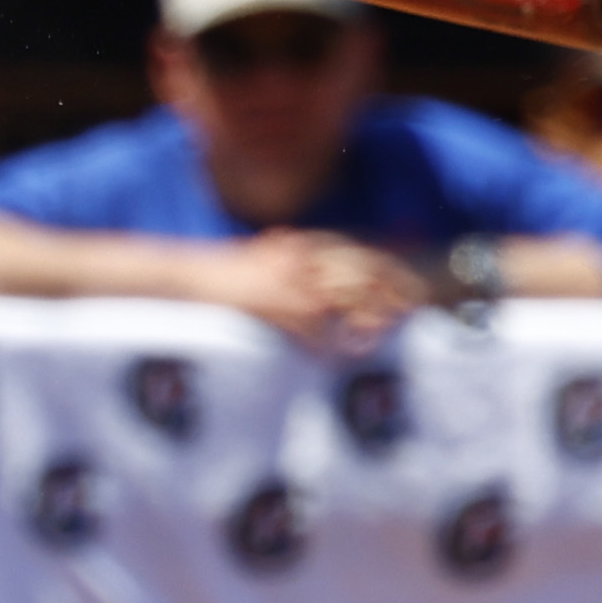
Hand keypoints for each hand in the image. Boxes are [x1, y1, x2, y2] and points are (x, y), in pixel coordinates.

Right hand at [206, 229, 429, 354]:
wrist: (186, 277)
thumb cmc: (225, 273)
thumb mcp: (268, 257)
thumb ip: (298, 260)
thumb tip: (326, 280)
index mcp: (301, 246)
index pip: (359, 254)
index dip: (391, 269)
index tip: (411, 286)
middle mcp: (301, 260)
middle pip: (362, 273)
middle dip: (394, 291)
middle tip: (415, 311)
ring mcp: (290, 283)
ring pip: (347, 298)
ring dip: (372, 317)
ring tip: (389, 334)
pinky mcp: (276, 308)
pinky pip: (315, 329)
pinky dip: (332, 344)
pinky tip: (343, 356)